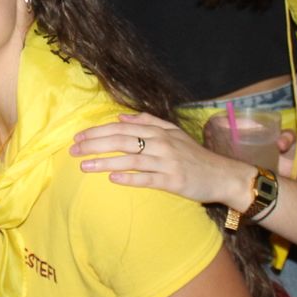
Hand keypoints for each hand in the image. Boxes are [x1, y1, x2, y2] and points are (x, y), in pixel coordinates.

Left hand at [71, 112, 253, 209]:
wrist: (222, 175)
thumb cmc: (195, 156)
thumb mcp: (173, 133)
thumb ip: (148, 122)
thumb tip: (121, 116)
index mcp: (159, 131)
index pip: (122, 127)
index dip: (98, 131)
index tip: (78, 137)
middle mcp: (161, 143)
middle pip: (122, 140)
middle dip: (95, 144)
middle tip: (73, 151)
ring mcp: (167, 162)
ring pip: (130, 159)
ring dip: (104, 162)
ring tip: (84, 167)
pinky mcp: (173, 181)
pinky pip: (147, 179)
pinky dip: (129, 178)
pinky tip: (112, 179)